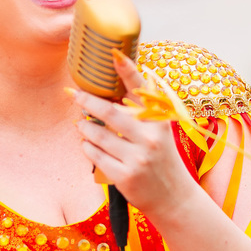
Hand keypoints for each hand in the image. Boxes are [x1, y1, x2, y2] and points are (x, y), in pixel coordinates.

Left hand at [73, 52, 201, 216]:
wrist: (175, 198)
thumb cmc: (162, 160)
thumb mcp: (160, 133)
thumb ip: (142, 114)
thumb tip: (111, 94)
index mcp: (160, 122)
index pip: (142, 91)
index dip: (128, 70)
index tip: (113, 53)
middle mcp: (150, 137)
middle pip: (110, 112)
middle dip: (88, 101)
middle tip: (76, 95)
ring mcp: (138, 158)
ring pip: (98, 135)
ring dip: (85, 128)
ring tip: (83, 126)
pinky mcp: (125, 176)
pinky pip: (95, 155)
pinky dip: (88, 148)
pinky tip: (89, 146)